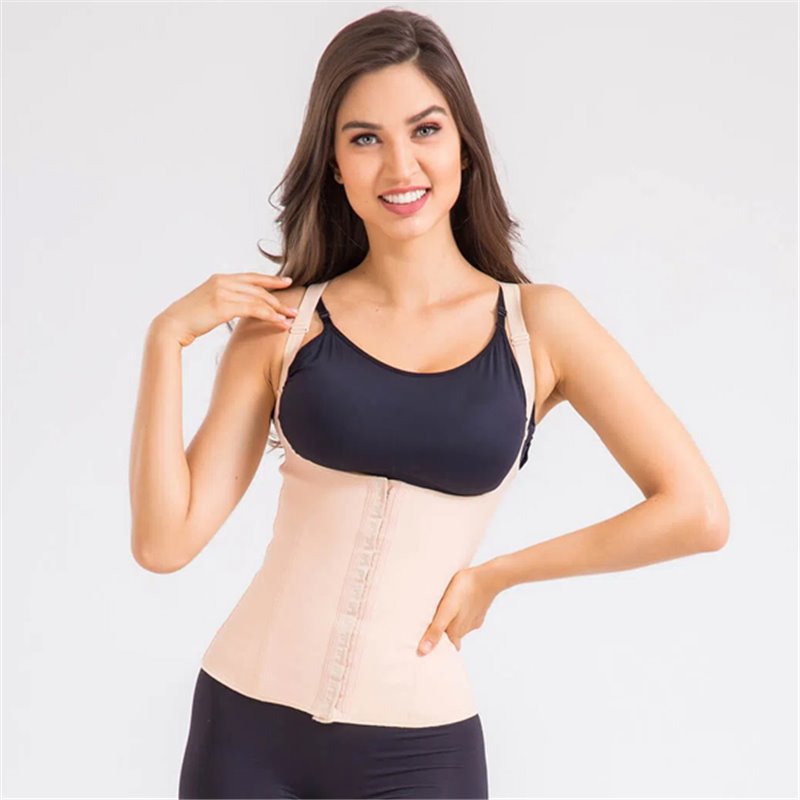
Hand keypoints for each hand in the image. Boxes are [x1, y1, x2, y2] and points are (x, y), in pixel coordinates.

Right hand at [153, 272, 298, 347]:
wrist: (171, 326)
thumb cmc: (189, 319)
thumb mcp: (208, 304)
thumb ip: (225, 301)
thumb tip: (238, 308)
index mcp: (219, 279)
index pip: (251, 277)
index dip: (270, 280)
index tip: (287, 282)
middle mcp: (222, 281)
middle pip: (258, 288)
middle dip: (279, 298)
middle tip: (293, 308)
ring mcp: (223, 292)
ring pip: (259, 299)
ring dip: (278, 309)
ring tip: (291, 318)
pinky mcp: (223, 305)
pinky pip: (254, 309)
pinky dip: (269, 316)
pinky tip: (279, 322)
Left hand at [417, 563, 502, 655]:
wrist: (487, 577)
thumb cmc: (464, 590)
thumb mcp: (446, 610)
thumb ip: (436, 630)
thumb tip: (423, 652)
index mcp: (455, 632)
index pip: (446, 647)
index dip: (437, 647)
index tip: (428, 647)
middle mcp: (465, 629)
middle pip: (452, 637)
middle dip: (442, 634)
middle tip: (430, 628)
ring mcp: (474, 620)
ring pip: (459, 627)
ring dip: (451, 623)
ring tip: (441, 614)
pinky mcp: (479, 611)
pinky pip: (467, 617)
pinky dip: (461, 615)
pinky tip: (457, 606)